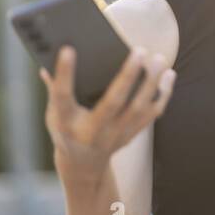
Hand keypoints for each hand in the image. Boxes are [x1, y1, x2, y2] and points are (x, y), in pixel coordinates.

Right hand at [38, 44, 175, 181]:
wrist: (83, 165)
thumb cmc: (65, 129)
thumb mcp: (52, 113)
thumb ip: (53, 88)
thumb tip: (45, 62)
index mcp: (66, 123)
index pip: (63, 97)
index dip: (64, 74)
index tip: (68, 48)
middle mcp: (92, 132)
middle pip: (112, 103)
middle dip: (127, 76)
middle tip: (139, 50)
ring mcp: (114, 136)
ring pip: (137, 108)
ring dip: (151, 83)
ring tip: (159, 59)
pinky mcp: (130, 135)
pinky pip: (151, 114)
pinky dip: (163, 95)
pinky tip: (169, 75)